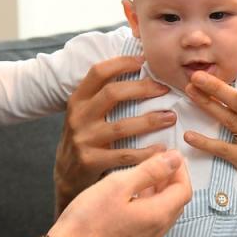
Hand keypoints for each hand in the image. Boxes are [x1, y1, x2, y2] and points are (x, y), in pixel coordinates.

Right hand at [48, 150, 191, 236]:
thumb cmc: (89, 219)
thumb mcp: (118, 185)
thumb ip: (150, 171)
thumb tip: (175, 159)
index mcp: (157, 216)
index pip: (184, 190)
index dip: (180, 170)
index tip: (169, 154)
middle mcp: (156, 233)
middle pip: (176, 203)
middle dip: (172, 180)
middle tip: (158, 161)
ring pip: (163, 214)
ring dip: (159, 193)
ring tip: (143, 174)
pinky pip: (150, 223)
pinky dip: (148, 205)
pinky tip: (130, 196)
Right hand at [54, 55, 175, 212]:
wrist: (66, 174)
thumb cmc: (85, 137)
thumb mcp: (85, 113)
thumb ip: (102, 95)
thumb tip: (137, 68)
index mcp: (78, 99)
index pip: (98, 72)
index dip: (121, 63)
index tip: (144, 61)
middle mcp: (79, 116)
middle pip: (112, 94)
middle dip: (143, 88)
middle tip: (165, 89)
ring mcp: (84, 139)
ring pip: (122, 126)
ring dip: (150, 121)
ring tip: (171, 117)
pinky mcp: (91, 161)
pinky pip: (124, 155)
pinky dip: (146, 152)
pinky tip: (161, 149)